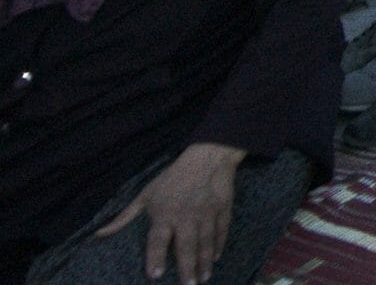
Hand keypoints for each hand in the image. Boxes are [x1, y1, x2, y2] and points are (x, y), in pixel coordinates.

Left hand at [97, 141, 242, 284]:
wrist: (207, 158)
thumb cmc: (172, 178)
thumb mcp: (145, 195)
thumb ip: (124, 217)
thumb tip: (98, 235)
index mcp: (165, 214)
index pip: (158, 240)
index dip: (156, 257)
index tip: (155, 275)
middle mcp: (186, 217)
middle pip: (186, 246)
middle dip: (187, 268)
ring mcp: (207, 214)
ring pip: (205, 242)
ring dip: (204, 262)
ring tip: (203, 279)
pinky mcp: (223, 210)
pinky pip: (221, 231)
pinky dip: (219, 245)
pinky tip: (215, 259)